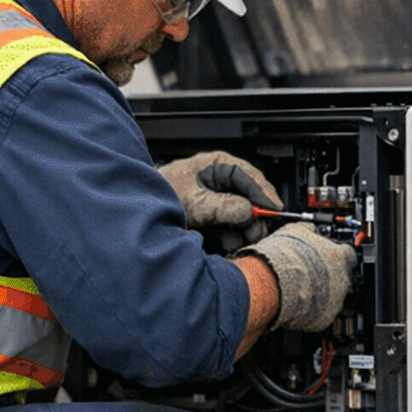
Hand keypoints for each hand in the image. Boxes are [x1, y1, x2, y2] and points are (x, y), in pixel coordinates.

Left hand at [157, 151, 282, 250]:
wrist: (138, 212)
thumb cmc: (159, 196)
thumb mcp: (194, 202)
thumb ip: (222, 206)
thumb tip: (248, 211)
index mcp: (216, 166)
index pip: (249, 176)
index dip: (263, 193)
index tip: (274, 208)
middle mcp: (218, 181)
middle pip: (249, 198)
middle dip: (253, 217)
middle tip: (256, 232)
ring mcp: (216, 200)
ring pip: (241, 216)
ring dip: (242, 230)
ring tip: (238, 241)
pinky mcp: (212, 219)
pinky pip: (230, 228)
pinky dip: (231, 237)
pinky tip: (228, 244)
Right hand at [239, 223, 353, 331]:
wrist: (272, 283)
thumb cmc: (283, 258)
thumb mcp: (295, 230)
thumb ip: (308, 229)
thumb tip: (308, 227)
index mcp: (338, 256)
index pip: (350, 254)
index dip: (338, 255)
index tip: (331, 256)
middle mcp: (342, 279)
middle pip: (343, 277)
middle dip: (329, 276)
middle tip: (311, 273)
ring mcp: (334, 300)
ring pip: (333, 298)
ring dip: (320, 294)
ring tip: (301, 289)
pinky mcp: (323, 319)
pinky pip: (320, 315)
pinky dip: (311, 311)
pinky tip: (298, 303)